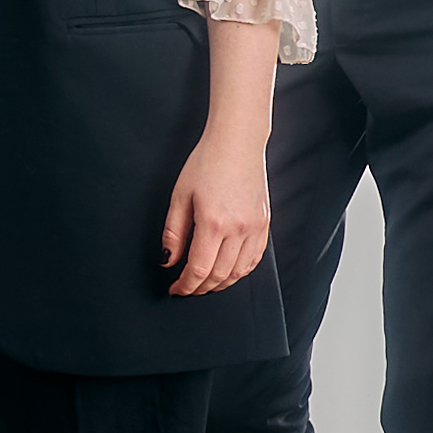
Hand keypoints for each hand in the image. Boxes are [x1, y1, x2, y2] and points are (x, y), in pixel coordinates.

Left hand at [162, 128, 270, 295]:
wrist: (237, 143)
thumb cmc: (206, 163)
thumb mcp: (180, 196)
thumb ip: (173, 233)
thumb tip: (168, 260)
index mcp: (214, 223)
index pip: (200, 269)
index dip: (186, 285)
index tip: (175, 289)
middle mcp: (239, 229)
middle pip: (220, 275)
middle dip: (201, 288)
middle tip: (187, 289)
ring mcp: (255, 228)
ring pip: (240, 272)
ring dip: (221, 284)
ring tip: (205, 284)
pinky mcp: (264, 224)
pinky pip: (255, 259)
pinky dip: (240, 271)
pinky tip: (228, 271)